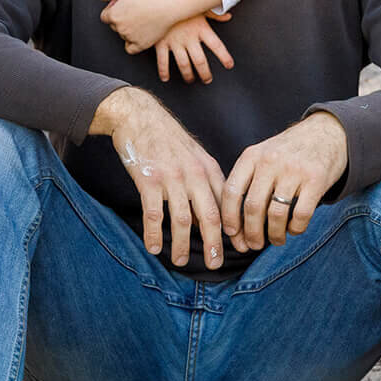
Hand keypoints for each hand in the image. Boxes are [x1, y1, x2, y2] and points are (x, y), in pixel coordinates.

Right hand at [89, 86, 226, 269]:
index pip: (227, 205)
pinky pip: (154, 214)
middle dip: (215, 244)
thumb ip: (204, 184)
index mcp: (209, 169)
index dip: (236, 229)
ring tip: (179, 261)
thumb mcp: (194, 156)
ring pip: (182, 220)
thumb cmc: (167, 139)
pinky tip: (153, 247)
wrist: (139, 115)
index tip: (242, 248)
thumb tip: (207, 218)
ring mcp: (172, 178)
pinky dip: (153, 233)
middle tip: (215, 264)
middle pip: (210, 216)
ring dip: (182, 244)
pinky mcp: (149, 180)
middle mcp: (194, 175)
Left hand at [90, 0, 187, 54]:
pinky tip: (139, 33)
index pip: (105, 17)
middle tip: (135, 10)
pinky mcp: (141, 45)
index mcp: (113, 15)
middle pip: (114, 26)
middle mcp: (120, 27)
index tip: (124, 5)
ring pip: (123, 36)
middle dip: (121, 19)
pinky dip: (132, 43)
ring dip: (128, 30)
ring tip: (141, 18)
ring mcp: (130, 37)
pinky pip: (130, 48)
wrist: (167, 4)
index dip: (114, 10)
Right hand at [151, 13, 233, 84]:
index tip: (229, 65)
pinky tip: (165, 77)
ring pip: (184, 64)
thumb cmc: (181, 1)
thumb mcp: (200, 6)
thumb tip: (228, 16)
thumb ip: (214, 14)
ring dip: (188, 75)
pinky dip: (164, 71)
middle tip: (207, 79)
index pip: (217, 45)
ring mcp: (174, 41)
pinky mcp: (160, 43)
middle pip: (200, 61)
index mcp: (201, 28)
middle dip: (205, 73)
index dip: (224, 57)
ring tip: (190, 80)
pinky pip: (162, 61)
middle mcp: (189, 37)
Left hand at [220, 112, 347, 252]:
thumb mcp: (263, 155)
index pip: (231, 192)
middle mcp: (270, 161)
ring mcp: (294, 170)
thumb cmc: (289, 152)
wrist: (326, 132)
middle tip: (254, 245)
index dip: (229, 218)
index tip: (232, 234)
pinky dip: (296, 229)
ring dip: (274, 235)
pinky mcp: (316, 179)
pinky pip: (300, 215)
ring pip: (276, 215)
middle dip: (251, 233)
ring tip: (276, 240)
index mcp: (252, 156)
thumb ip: (248, 181)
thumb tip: (235, 226)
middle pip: (253, 207)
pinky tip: (294, 229)